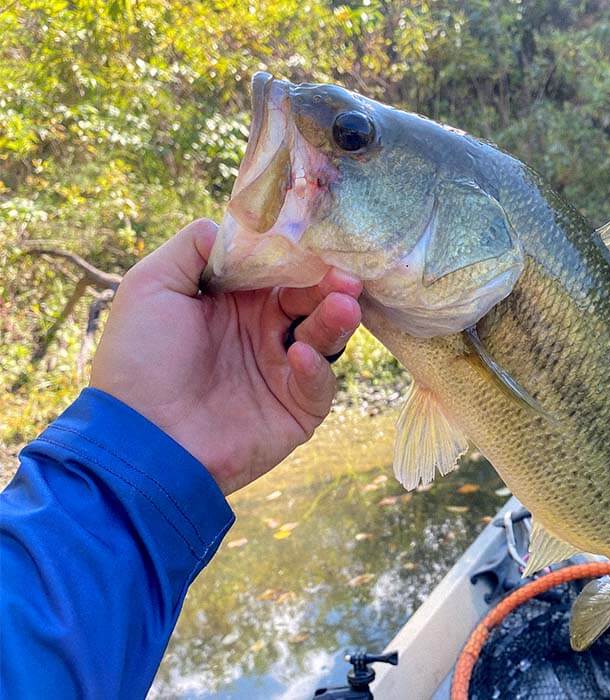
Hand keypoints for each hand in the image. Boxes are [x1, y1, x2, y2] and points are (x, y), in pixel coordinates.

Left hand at [91, 219, 361, 494]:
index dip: (300, 258)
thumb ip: (192, 247)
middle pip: (309, 300)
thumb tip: (234, 227)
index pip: (280, 271)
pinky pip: (319, 384)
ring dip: (336, 319)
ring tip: (344, 305)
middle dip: (329, 285)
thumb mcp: (150, 287)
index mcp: (233, 304)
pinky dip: (315, 367)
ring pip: (324, 337)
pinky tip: (298, 353)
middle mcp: (261, 334)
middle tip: (346, 277)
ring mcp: (281, 372)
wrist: (142, 441)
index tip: (319, 244)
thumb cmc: (139, 362)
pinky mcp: (296, 410)